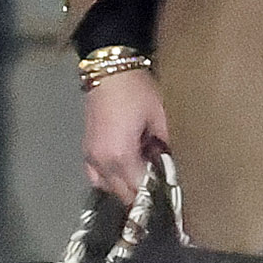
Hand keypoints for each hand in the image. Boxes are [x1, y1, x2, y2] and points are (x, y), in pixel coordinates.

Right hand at [82, 68, 169, 204]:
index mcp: (121, 156)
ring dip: (126, 187)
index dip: (158, 192)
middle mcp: (102, 163)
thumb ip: (168, 144)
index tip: (172, 192)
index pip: (141, 189)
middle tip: (162, 185)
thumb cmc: (136, 90)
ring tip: (145, 176)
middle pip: (124, 194)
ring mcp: (90, 158)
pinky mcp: (86, 149)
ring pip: (109, 188)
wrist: (110, 69)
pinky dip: (110, 179)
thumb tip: (176, 163)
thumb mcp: (160, 115)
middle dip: (143, 193)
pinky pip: (96, 177)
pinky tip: (124, 170)